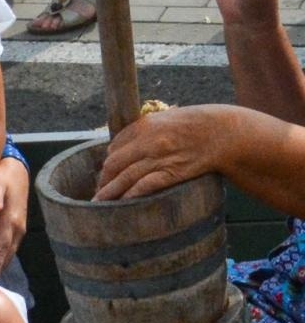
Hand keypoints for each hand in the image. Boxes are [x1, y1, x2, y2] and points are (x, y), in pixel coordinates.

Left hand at [0, 157, 28, 278]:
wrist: (15, 170)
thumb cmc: (1, 176)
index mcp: (11, 220)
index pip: (2, 245)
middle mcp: (17, 227)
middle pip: (7, 253)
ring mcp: (18, 227)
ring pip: (9, 251)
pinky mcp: (16, 226)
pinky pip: (8, 245)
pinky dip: (1, 255)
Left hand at [93, 106, 234, 200]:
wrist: (224, 133)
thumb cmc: (195, 125)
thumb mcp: (165, 119)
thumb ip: (143, 131)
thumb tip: (122, 148)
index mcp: (144, 125)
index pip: (114, 146)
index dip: (107, 163)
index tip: (104, 174)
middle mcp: (148, 141)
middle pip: (114, 164)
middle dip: (103, 180)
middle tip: (98, 193)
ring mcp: (160, 157)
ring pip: (126, 177)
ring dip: (109, 192)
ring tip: (99, 204)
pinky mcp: (173, 172)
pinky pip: (146, 185)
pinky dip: (131, 194)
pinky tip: (122, 203)